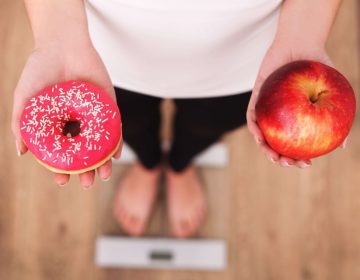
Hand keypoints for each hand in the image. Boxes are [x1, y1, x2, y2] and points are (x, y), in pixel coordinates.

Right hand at [11, 39, 120, 187]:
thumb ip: (22, 124)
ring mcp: (93, 116)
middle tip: (87, 183)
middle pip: (83, 153)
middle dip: (85, 171)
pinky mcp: (108, 106)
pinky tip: (115, 155)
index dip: (61, 168)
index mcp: (58, 125)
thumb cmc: (39, 70)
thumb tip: (21, 152)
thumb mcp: (25, 98)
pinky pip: (114, 127)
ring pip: (100, 145)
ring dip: (102, 162)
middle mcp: (76, 124)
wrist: (62, 44)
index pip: (61, 153)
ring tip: (102, 176)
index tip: (62, 181)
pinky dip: (116, 142)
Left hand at [246, 40, 333, 167]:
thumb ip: (336, 116)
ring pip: (262, 134)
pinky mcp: (256, 98)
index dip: (299, 157)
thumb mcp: (332, 92)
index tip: (306, 164)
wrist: (301, 43)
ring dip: (265, 148)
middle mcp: (281, 116)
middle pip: (277, 143)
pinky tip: (260, 136)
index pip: (295, 143)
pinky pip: (252, 116)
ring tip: (274, 157)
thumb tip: (343, 145)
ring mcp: (267, 108)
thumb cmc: (318, 67)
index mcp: (297, 118)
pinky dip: (254, 127)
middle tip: (289, 163)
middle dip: (280, 158)